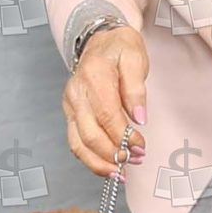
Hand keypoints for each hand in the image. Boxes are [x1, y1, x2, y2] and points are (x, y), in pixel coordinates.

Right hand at [63, 25, 148, 177]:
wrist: (99, 39)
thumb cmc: (119, 48)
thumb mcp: (135, 58)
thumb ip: (137, 89)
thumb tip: (140, 119)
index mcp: (93, 77)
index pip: (107, 115)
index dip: (124, 136)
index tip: (141, 147)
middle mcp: (76, 93)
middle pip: (90, 134)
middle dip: (113, 153)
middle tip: (135, 160)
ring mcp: (70, 105)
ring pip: (78, 144)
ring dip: (99, 163)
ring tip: (121, 173)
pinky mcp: (70, 114)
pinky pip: (76, 142)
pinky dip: (91, 159)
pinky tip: (108, 166)